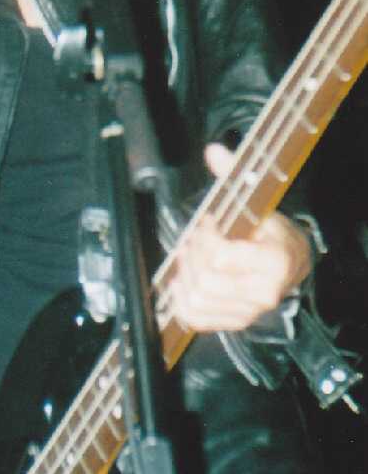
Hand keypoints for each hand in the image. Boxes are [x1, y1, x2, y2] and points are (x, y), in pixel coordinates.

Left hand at [171, 142, 310, 332]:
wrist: (292, 262)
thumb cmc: (272, 232)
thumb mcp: (258, 202)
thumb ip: (234, 177)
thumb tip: (214, 151)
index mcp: (274, 262)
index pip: (221, 256)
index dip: (206, 236)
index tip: (209, 223)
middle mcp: (263, 293)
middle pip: (204, 280)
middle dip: (192, 254)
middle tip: (195, 238)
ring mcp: (249, 312)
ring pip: (195, 300)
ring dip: (184, 274)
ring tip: (190, 255)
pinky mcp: (234, 322)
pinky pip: (195, 319)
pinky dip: (180, 300)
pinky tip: (183, 279)